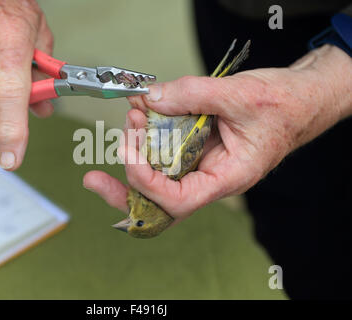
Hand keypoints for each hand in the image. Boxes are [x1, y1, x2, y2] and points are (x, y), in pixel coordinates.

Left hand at [84, 45, 351, 224]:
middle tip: (94, 175)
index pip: (179, 201)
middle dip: (124, 187)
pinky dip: (148, 134)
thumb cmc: (282, 106)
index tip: (130, 154)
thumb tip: (152, 99)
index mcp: (227, 179)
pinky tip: (140, 114)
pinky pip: (164, 149)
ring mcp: (200, 163)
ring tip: (132, 115)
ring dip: (136, 149)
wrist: (298, 100)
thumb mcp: (240, 96)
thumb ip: (193, 95)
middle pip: (159, 200)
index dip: (148, 186)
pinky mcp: (194, 147)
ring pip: (157, 173)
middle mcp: (208, 178)